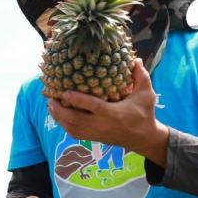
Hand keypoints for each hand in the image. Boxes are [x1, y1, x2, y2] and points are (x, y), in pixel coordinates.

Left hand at [48, 59, 168, 165]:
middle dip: (60, 110)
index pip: (92, 106)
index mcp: (113, 114)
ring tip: (51, 104)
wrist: (144, 138)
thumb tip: (135, 58)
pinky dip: (63, 125)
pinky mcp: (94, 138)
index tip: (65, 91)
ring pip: (72, 128)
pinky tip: (58, 115)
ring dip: (58, 117)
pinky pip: (74, 133)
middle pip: (75, 120)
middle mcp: (102, 125)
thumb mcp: (146, 94)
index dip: (77, 99)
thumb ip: (140, 76)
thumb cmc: (144, 114)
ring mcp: (96, 133)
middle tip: (51, 98)